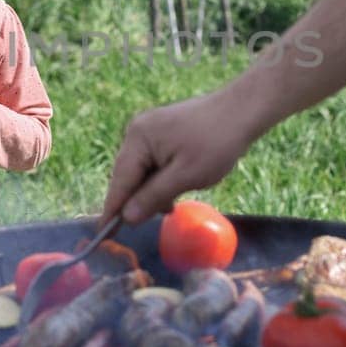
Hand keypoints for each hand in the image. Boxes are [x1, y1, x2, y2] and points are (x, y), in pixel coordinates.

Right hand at [101, 88, 256, 226]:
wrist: (242, 110)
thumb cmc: (216, 143)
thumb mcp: (186, 176)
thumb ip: (152, 197)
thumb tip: (126, 218)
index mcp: (138, 139)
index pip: (120, 182)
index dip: (113, 210)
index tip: (104, 236)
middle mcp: (137, 131)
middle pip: (128, 176)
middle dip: (139, 200)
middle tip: (152, 220)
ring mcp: (149, 129)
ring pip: (141, 171)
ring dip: (153, 190)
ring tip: (173, 204)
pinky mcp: (161, 131)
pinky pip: (153, 162)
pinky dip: (161, 178)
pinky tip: (175, 189)